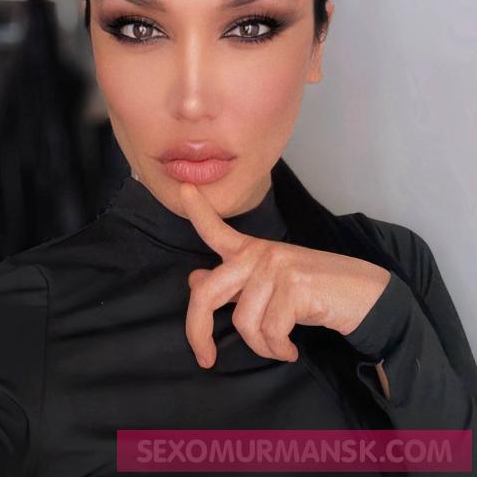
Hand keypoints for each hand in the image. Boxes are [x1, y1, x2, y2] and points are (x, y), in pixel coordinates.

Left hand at [179, 182, 390, 368]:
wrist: (365, 295)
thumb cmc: (316, 292)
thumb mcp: (270, 284)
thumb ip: (233, 283)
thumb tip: (194, 279)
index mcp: (252, 250)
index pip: (216, 230)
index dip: (198, 212)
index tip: (183, 190)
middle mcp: (260, 253)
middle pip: (207, 292)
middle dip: (198, 331)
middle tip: (205, 358)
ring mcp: (276, 267)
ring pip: (244, 321)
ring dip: (262, 346)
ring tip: (281, 346)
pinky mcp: (293, 285)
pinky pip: (269, 332)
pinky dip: (279, 349)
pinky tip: (291, 349)